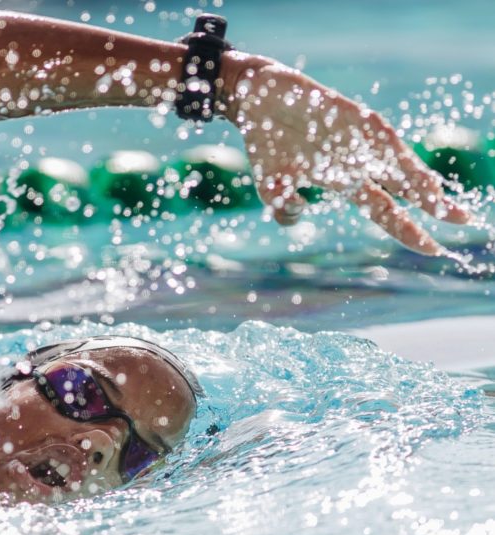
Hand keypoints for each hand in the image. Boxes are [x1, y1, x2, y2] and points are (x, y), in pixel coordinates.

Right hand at [218, 51, 470, 254]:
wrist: (256, 100)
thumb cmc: (267, 142)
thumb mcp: (270, 187)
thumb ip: (283, 209)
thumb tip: (297, 213)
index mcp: (345, 182)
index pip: (385, 211)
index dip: (408, 230)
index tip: (434, 248)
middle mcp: (360, 162)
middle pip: (405, 187)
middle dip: (433, 205)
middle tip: (465, 220)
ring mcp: (358, 139)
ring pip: (397, 162)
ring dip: (417, 182)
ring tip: (438, 200)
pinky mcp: (350, 116)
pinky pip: (376, 135)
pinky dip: (392, 152)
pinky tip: (406, 166)